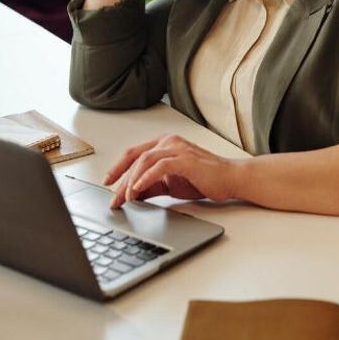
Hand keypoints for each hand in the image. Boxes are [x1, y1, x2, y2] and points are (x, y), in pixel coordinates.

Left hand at [103, 134, 242, 208]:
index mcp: (163, 144)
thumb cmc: (203, 179)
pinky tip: (138, 189)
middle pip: (136, 157)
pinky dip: (147, 177)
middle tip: (113, 198)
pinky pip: (160, 166)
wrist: (231, 180)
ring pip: (145, 160)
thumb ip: (151, 187)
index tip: (107, 183)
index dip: (118, 168)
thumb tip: (131, 195)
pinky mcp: (186, 158)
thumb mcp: (170, 185)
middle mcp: (168, 141)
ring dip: (132, 180)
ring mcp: (177, 148)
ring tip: (126, 197)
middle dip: (121, 178)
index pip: (134, 154)